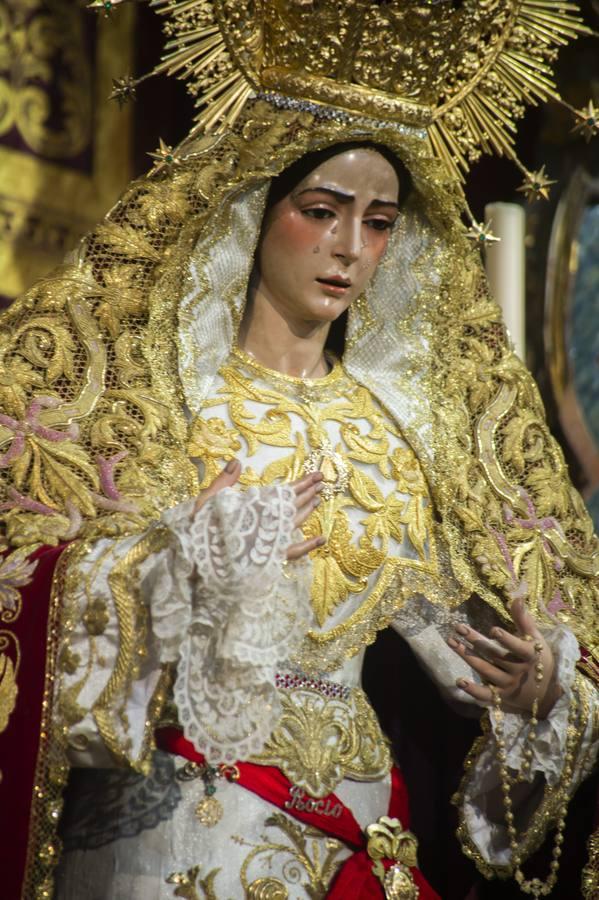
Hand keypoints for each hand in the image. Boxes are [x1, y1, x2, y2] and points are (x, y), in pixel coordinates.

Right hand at [194, 463, 324, 560]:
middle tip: (322, 480)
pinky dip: (308, 546)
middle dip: (308, 492)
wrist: (196, 560)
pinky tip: (322, 539)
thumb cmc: (200, 529)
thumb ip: (224, 481)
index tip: (314, 476)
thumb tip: (237, 461)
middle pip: (292, 506)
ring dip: (307, 510)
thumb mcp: (207, 501)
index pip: (282, 493)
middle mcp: (265, 524)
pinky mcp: (269, 558)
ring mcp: (269, 542)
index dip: (300, 484)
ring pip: (294, 524)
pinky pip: (293, 552)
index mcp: (253, 509)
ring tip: (318, 499)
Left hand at [448, 597, 561, 717]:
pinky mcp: (501, 696)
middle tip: (458, 627)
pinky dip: (473, 690)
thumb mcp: (536, 638)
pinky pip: (486, 695)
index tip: (493, 630)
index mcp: (530, 655)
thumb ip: (523, 619)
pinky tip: (459, 681)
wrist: (546, 693)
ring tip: (452, 642)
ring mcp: (509, 685)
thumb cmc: (539, 659)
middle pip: (495, 655)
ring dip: (468, 656)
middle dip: (476, 640)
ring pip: (486, 670)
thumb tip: (516, 597)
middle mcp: (519, 671)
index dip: (507, 640)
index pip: (518, 648)